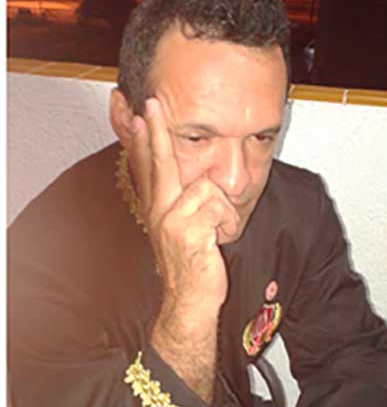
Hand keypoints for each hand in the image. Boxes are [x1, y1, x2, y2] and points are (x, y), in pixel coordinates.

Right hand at [131, 97, 239, 310]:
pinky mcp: (189, 231)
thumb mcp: (182, 234)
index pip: (148, 169)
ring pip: (206, 188)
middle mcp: (160, 212)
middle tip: (151, 105)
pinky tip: (218, 240)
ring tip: (217, 232)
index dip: (143, 142)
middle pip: (160, 163)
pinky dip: (226, 222)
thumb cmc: (191, 268)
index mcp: (158, 210)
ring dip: (223, 210)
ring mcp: (172, 221)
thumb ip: (184, 207)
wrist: (189, 301)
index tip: (139, 116)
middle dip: (156, 131)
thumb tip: (196, 185)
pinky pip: (218, 208)